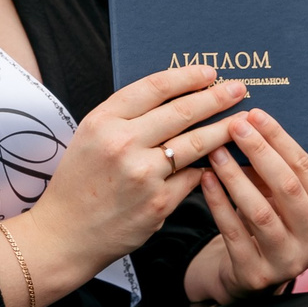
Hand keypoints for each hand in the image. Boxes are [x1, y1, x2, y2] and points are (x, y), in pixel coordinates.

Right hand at [13, 65, 248, 283]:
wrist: (64, 234)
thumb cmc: (79, 183)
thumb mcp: (90, 138)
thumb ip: (125, 118)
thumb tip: (174, 99)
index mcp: (103, 121)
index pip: (153, 87)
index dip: (186, 76)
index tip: (209, 72)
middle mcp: (122, 144)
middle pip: (181, 112)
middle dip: (215, 98)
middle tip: (238, 89)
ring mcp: (142, 175)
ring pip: (196, 144)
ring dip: (223, 129)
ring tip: (243, 120)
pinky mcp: (158, 203)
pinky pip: (192, 178)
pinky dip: (206, 168)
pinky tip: (220, 161)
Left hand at [183, 111, 307, 302]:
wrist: (253, 276)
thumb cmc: (270, 225)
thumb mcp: (282, 201)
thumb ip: (274, 171)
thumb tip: (248, 124)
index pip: (307, 170)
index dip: (280, 139)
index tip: (255, 114)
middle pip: (288, 188)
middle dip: (260, 152)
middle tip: (235, 126)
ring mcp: (288, 262)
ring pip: (260, 212)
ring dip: (235, 176)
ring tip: (216, 151)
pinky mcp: (256, 275)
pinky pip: (234, 233)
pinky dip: (218, 203)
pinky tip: (205, 179)